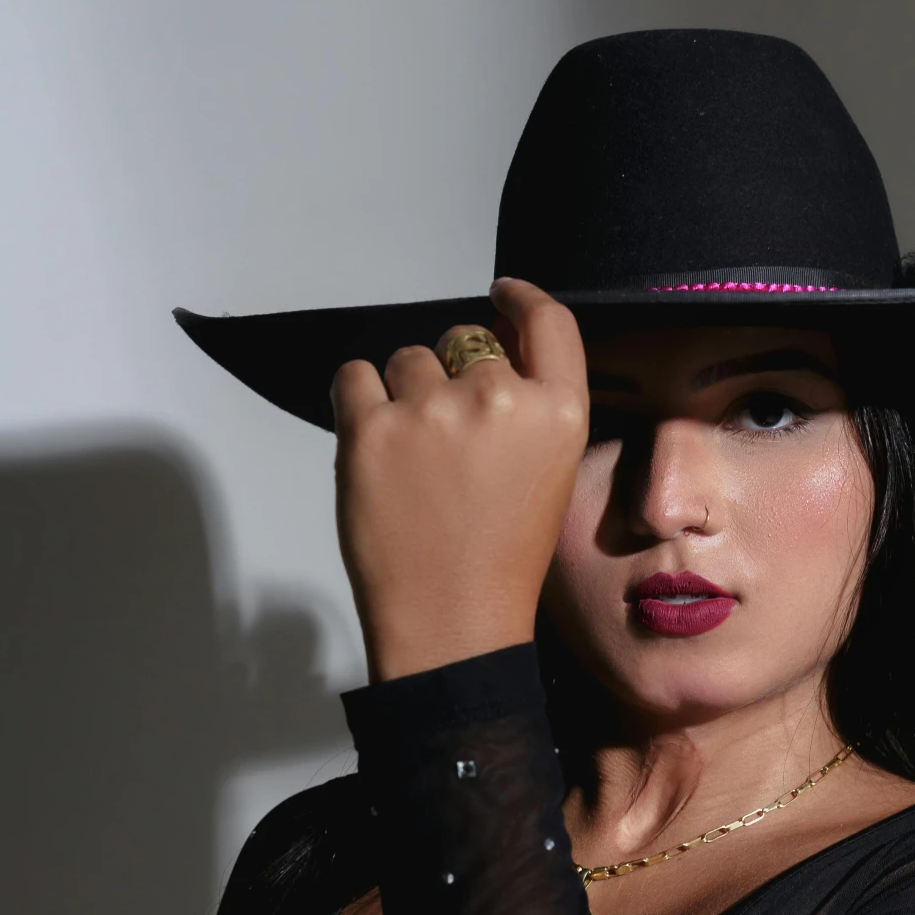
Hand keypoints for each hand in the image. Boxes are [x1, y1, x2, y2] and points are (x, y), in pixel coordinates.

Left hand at [332, 278, 588, 681]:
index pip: (548, 321)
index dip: (520, 298)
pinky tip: (375, 443)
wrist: (453, 620)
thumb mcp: (551, 471)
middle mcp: (500, 398)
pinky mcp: (370, 429)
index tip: (501, 294)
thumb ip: (531, 407)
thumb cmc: (502, 555)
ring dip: (405, 392)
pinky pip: (354, 377)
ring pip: (409, 359)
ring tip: (412, 455)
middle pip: (465, 340)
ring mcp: (432, 410)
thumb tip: (486, 349)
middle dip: (453, 375)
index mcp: (560, 412)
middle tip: (449, 440)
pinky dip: (359, 400)